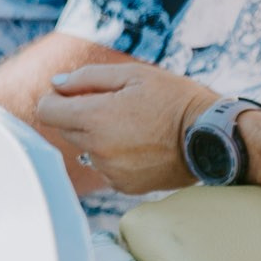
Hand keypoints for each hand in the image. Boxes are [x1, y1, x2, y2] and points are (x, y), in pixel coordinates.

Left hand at [34, 61, 219, 193]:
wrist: (214, 138)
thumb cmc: (174, 99)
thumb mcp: (133, 74)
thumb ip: (87, 78)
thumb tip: (55, 85)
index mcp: (95, 118)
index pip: (46, 110)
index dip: (56, 99)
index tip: (73, 94)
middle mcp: (97, 148)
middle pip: (63, 129)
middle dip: (78, 115)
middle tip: (113, 106)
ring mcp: (110, 170)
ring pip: (84, 148)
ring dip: (96, 136)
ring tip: (131, 127)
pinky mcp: (124, 186)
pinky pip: (103, 167)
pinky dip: (113, 156)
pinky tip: (139, 146)